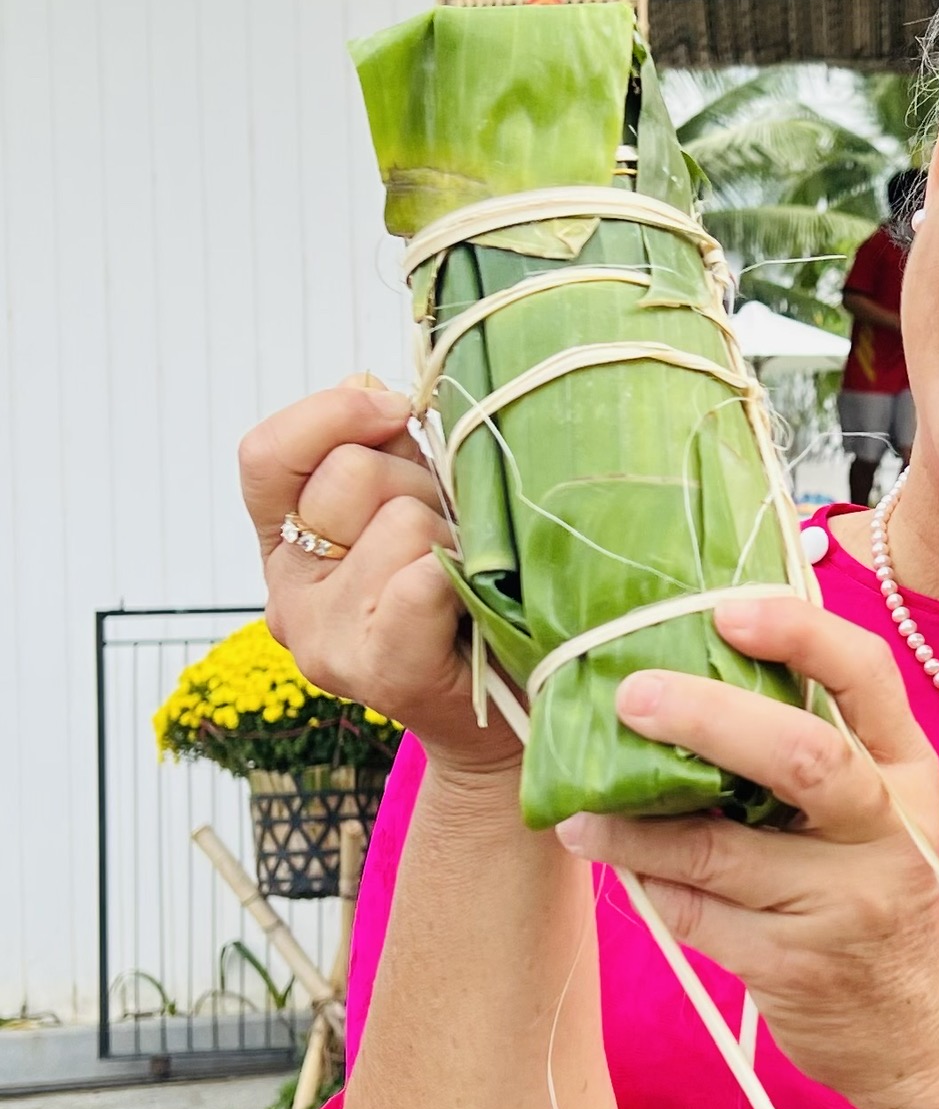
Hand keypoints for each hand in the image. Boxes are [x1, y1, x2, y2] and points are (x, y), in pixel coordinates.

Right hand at [238, 383, 516, 778]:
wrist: (502, 720)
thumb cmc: (466, 601)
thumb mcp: (418, 507)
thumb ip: (384, 451)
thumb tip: (368, 389)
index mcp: (286, 543)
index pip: (267, 456)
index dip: (331, 415)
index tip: (395, 412)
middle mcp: (290, 593)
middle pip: (348, 478)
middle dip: (420, 485)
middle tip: (451, 533)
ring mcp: (326, 638)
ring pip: (399, 523)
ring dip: (454, 535)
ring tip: (468, 577)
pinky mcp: (378, 670)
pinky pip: (420, 579)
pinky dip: (458, 576)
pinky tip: (472, 603)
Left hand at [558, 597, 938, 1108]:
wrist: (924, 1034)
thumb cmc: (883, 898)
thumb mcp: (883, 812)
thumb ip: (824, 747)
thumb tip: (699, 669)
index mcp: (908, 772)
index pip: (868, 676)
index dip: (798, 634)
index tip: (723, 611)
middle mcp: (887, 832)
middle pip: (802, 757)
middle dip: (706, 718)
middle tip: (630, 698)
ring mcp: (844, 904)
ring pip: (718, 850)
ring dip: (634, 824)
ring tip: (579, 803)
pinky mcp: (794, 966)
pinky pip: (696, 914)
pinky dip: (648, 882)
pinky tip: (614, 859)